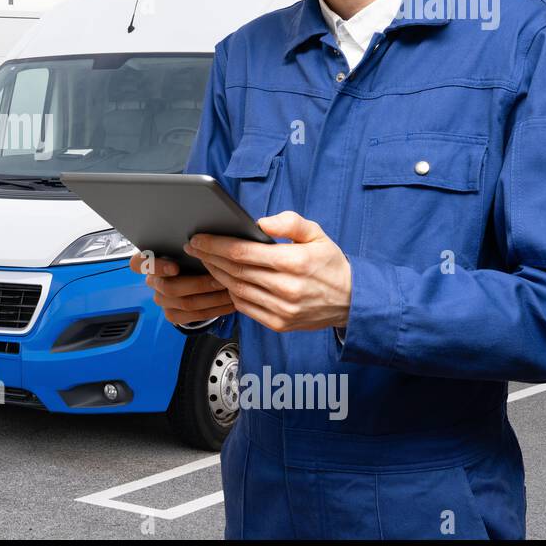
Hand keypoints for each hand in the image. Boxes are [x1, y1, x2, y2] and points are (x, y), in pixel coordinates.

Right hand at [129, 250, 235, 324]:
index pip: (138, 264)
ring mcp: (162, 300)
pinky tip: (228, 304)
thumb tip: (205, 239)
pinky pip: (194, 316)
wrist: (192, 281)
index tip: (175, 267)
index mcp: (149, 262)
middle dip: (199, 284)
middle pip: (169, 287)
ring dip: (212, 297)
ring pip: (185, 303)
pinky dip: (214, 310)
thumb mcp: (185, 248)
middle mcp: (153, 282)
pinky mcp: (173, 315)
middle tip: (219, 279)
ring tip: (229, 290)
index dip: (156, 267)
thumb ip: (189, 245)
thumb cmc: (190, 259)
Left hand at [183, 210, 351, 332]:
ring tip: (206, 261)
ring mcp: (281, 309)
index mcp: (294, 262)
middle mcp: (286, 288)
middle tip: (194, 247)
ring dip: (216, 275)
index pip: (243, 252)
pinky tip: (224, 281)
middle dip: (209, 257)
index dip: (216, 245)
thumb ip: (289, 223)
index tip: (199, 239)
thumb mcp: (317, 234)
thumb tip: (261, 222)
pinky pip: (244, 307)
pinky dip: (231, 293)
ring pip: (236, 290)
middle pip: (234, 271)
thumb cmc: (330, 264)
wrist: (351, 301)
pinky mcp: (279, 324)